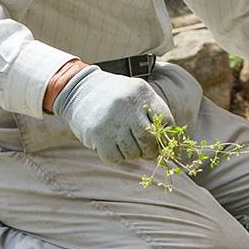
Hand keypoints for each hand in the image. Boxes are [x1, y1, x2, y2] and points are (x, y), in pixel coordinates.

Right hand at [52, 66, 173, 162]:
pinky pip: (115, 158)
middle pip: (149, 139)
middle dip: (151, 151)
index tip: (164, 144)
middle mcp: (127, 106)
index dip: (167, 136)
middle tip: (148, 152)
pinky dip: (117, 157)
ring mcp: (111, 120)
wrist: (79, 90)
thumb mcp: (136, 93)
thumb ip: (152, 112)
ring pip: (132, 152)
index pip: (164, 120)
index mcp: (141, 92)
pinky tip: (114, 147)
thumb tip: (169, 142)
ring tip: (128, 145)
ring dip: (133, 154)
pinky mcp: (96, 134)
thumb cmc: (115, 95)